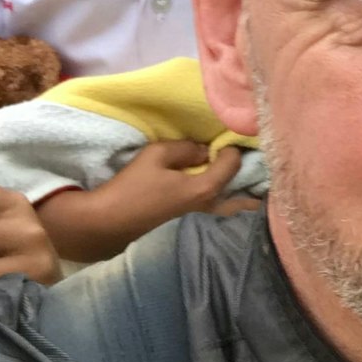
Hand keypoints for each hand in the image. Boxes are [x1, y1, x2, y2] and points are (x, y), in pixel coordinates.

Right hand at [97, 141, 246, 221]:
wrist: (108, 221)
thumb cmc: (132, 186)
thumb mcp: (157, 155)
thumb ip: (185, 148)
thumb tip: (204, 151)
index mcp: (205, 188)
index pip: (233, 163)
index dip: (231, 148)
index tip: (223, 140)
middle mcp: (207, 204)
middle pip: (241, 192)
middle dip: (250, 178)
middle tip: (253, 164)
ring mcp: (198, 215)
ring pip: (232, 207)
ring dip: (243, 196)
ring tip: (251, 188)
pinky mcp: (188, 220)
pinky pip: (218, 211)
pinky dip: (229, 205)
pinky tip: (228, 197)